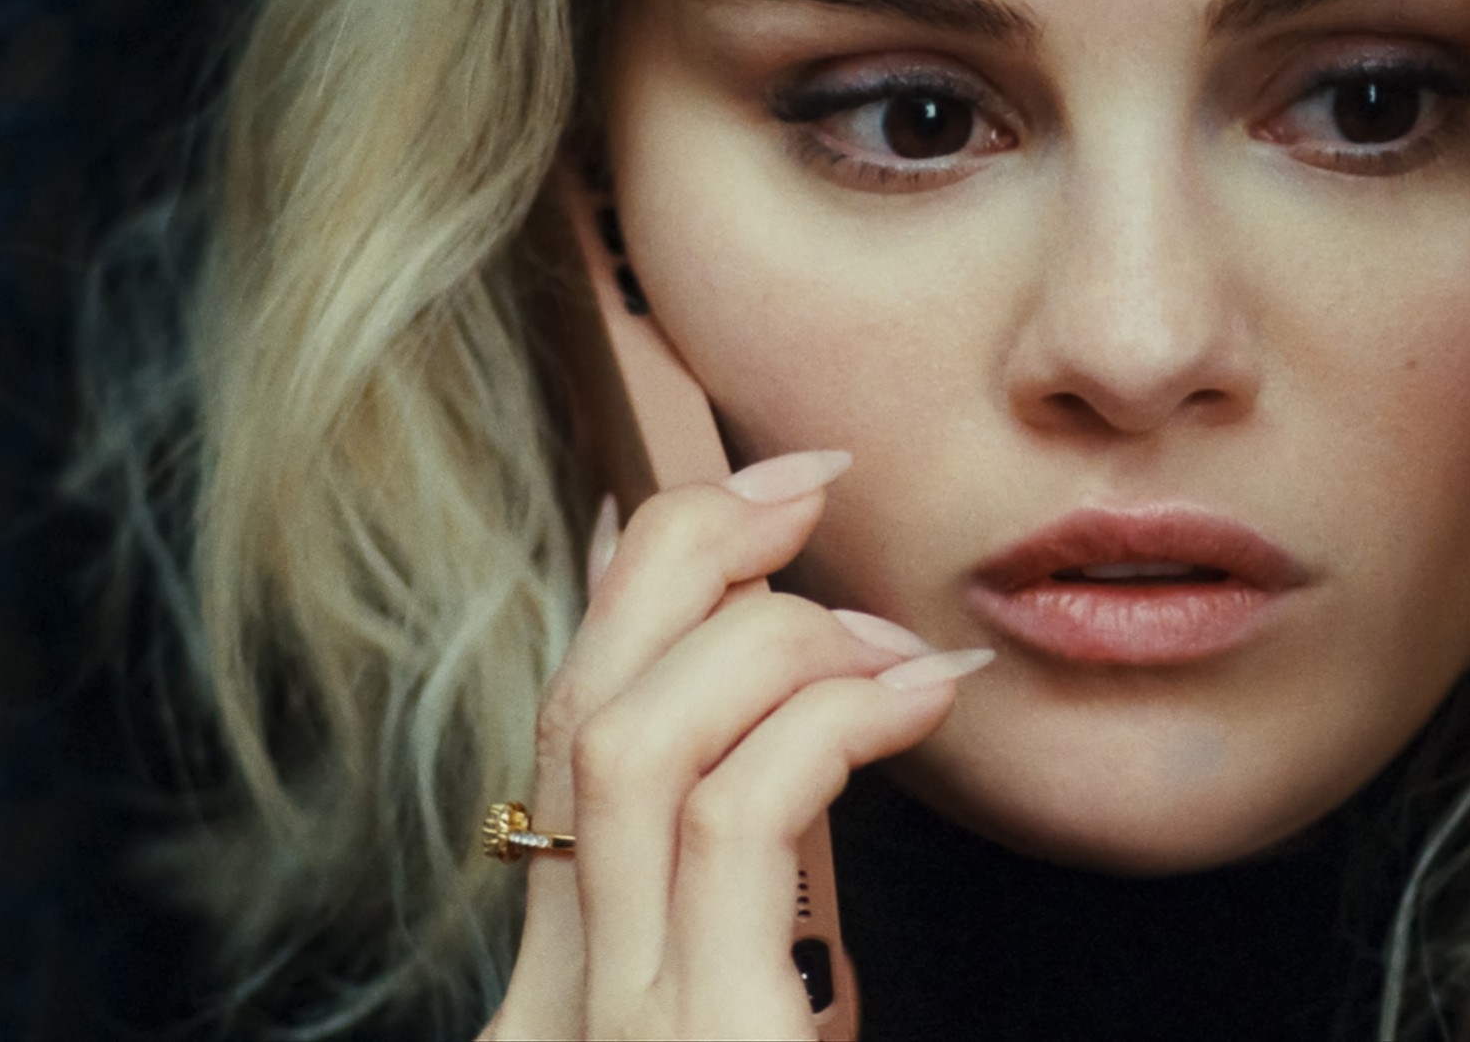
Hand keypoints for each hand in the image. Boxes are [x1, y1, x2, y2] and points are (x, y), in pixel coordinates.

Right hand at [482, 450, 988, 1039]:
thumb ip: (756, 893)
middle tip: (808, 482)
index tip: (737, 501)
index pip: (565, 739)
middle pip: (573, 709)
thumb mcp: (770, 1012)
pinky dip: (829, 723)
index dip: (634, 586)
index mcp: (565, 992)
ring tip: (896, 645)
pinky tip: (920, 694)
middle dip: (687, 555)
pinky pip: (734, 821)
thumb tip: (789, 714)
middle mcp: (549, 1008)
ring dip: (770, 640)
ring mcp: (608, 1028)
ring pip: (631, 740)